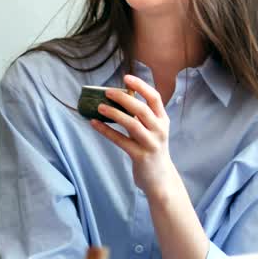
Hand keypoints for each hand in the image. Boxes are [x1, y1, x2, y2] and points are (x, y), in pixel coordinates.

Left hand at [90, 74, 181, 196]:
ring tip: (99, 107)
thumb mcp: (153, 131)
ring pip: (132, 124)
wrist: (161, 179)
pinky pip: (120, 141)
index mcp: (163, 121)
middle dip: (124, 98)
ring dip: (114, 114)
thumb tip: (120, 97)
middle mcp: (159, 130)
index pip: (155, 98)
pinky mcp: (140, 156)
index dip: (141, 86)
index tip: (126, 78)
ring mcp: (150, 144)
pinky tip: (94, 124)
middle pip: (142, 109)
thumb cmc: (153, 150)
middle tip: (107, 91)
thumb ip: (142, 116)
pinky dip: (106, 131)